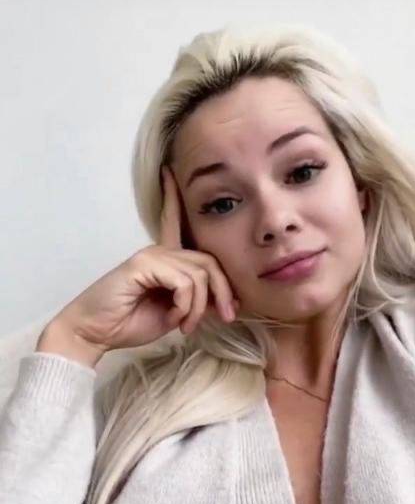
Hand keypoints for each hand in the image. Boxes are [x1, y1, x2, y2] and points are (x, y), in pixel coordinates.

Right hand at [40, 166, 238, 361]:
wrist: (95, 333)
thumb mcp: (174, 313)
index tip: (168, 171)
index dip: (173, 197)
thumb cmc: (130, 322)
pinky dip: (185, 304)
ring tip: (186, 325)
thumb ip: (196, 301)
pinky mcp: (142, 264)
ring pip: (199, 274)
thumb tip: (229, 301)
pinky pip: (184, 282)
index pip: (173, 222)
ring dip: (198, 306)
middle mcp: (159, 251)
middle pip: (208, 260)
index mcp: (164, 259)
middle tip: (227, 316)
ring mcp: (151, 255)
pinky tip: (174, 317)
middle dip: (223, 290)